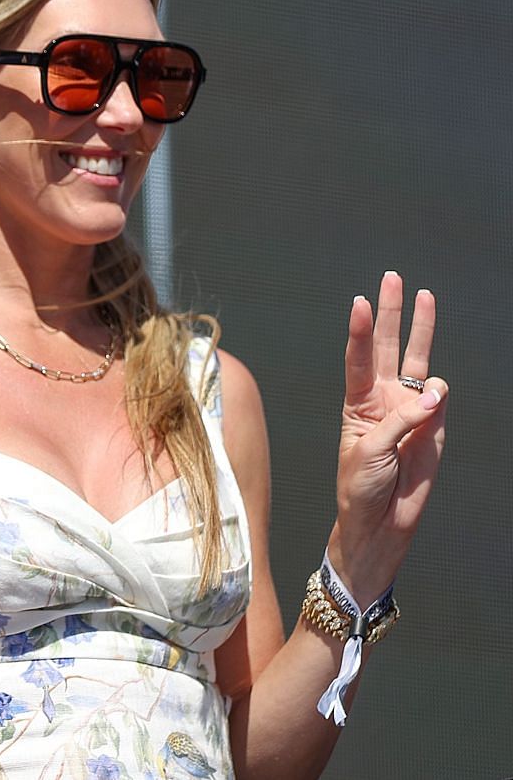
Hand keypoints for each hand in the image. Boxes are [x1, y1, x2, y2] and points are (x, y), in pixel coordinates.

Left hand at [328, 271, 447, 604]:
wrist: (382, 519)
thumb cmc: (361, 485)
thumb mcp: (369, 452)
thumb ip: (401, 421)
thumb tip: (435, 394)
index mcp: (356, 402)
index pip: (358, 358)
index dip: (360, 330)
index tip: (360, 301)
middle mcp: (382, 397)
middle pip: (387, 346)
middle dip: (391, 312)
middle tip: (393, 277)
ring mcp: (410, 408)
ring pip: (417, 360)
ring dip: (421, 329)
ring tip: (425, 297)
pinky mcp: (434, 425)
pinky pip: (441, 398)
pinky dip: (440, 395)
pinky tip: (435, 401)